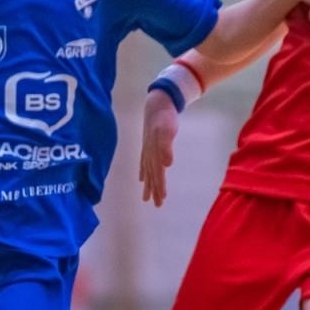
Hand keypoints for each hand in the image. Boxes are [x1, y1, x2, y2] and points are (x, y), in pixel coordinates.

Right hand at [139, 88, 180, 205]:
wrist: (157, 104)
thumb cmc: (165, 118)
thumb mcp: (168, 131)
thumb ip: (166, 147)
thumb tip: (167, 164)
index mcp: (154, 152)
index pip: (157, 174)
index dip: (159, 187)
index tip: (161, 200)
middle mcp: (149, 153)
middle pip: (152, 176)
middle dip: (154, 190)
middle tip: (157, 205)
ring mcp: (147, 149)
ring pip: (148, 171)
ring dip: (149, 184)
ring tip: (147, 198)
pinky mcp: (148, 145)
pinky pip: (144, 163)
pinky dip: (144, 172)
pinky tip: (142, 179)